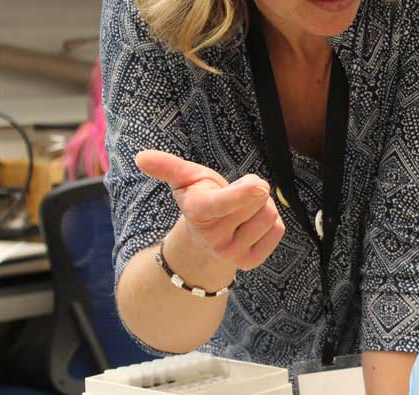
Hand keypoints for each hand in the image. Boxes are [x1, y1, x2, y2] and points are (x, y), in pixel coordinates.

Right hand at [135, 150, 284, 270]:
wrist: (202, 240)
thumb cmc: (199, 199)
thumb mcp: (186, 180)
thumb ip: (168, 166)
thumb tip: (141, 157)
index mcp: (198, 211)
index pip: (224, 203)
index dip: (243, 192)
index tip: (258, 185)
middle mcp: (213, 237)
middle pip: (258, 200)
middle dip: (253, 189)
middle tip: (236, 195)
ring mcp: (231, 254)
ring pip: (269, 215)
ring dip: (262, 206)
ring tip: (243, 209)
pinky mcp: (250, 262)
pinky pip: (278, 231)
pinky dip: (271, 223)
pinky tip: (251, 224)